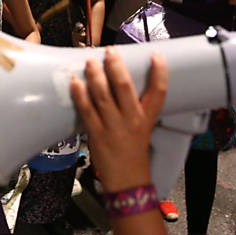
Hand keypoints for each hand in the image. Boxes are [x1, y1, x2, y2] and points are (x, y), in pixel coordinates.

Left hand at [70, 48, 166, 191]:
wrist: (127, 182)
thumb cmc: (134, 155)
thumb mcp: (143, 129)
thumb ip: (134, 108)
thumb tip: (118, 83)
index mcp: (147, 118)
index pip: (159, 91)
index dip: (159, 72)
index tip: (156, 55)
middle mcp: (132, 120)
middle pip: (124, 87)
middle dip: (116, 66)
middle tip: (110, 52)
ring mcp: (114, 127)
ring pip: (103, 95)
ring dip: (95, 75)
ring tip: (90, 62)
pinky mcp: (97, 134)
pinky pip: (87, 110)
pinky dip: (80, 94)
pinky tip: (75, 83)